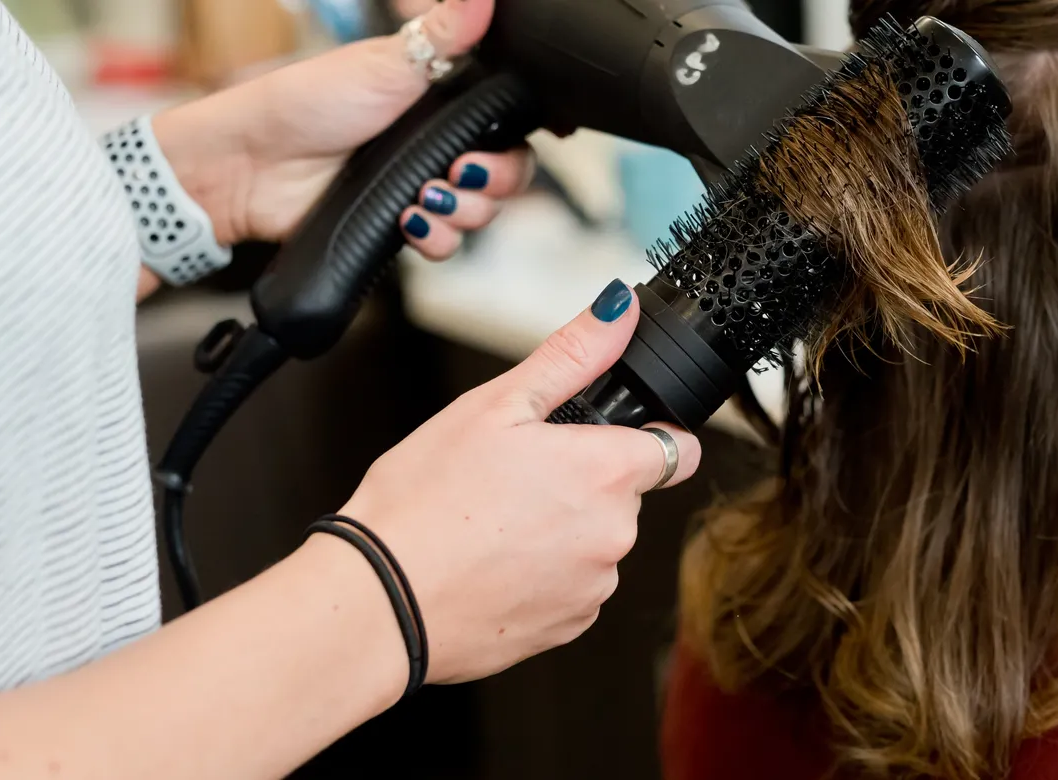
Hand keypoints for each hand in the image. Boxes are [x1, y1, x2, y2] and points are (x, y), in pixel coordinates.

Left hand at [150, 0, 532, 255]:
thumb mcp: (385, 63)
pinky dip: (436, 239)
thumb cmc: (307, 102)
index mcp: (440, 102)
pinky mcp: (398, 224)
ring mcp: (418, 186)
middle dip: (493, 183)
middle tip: (459, 174)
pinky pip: (443, 245)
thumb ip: (444, 33)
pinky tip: (409, 223)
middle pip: (504, 176)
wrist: (252, 165)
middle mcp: (436, 146)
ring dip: (462, 214)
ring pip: (479, 213)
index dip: (511, 144)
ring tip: (422, 200)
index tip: (487, 147)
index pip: (506, 127)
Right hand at [336, 281, 701, 683]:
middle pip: (625, 496)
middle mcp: (614, 535)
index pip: (677, 449)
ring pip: (595, 543)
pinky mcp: (567, 627)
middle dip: (582, 483)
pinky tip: (490, 564)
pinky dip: (541, 576)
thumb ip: (571, 356)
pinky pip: (571, 589)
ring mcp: (593, 588)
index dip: (645, 436)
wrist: (380, 602)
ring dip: (561, 532)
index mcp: (605, 472)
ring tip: (492, 524)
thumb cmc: (424, 502)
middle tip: (512, 478)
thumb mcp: (494, 406)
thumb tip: (618, 309)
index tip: (605, 439)